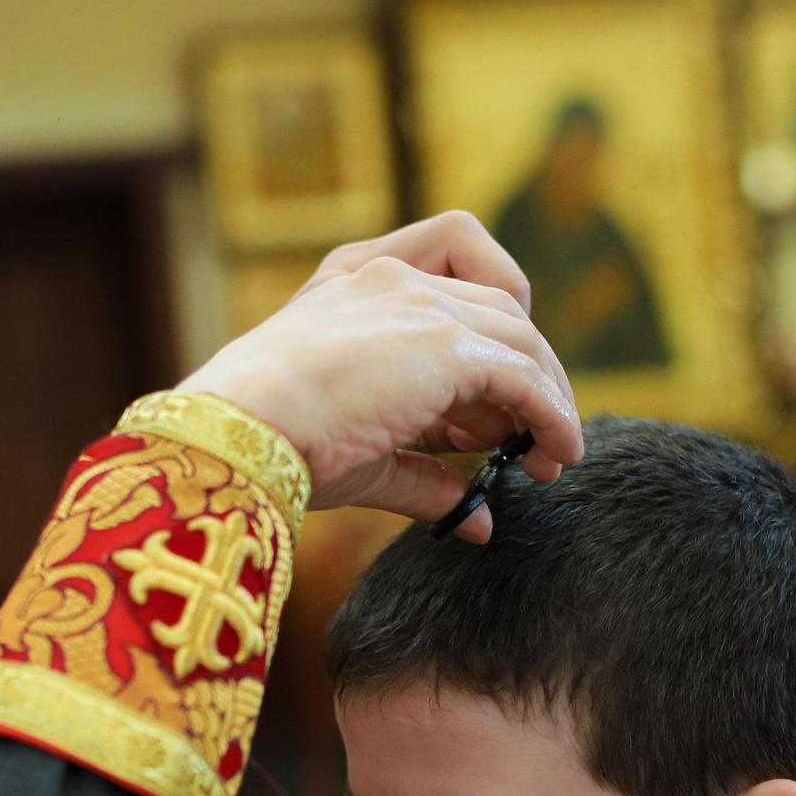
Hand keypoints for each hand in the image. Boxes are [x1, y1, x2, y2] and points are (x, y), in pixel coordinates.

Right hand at [175, 212, 582, 543]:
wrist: (236, 432)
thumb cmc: (273, 444)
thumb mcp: (360, 452)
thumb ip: (423, 476)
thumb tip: (476, 521)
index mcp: (353, 278)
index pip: (452, 276)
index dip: (485, 335)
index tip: (485, 412)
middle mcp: (390, 274)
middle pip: (499, 305)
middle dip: (525, 373)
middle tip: (531, 444)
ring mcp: (419, 300)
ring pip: (521, 334)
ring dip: (548, 397)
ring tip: (551, 458)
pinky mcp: (445, 341)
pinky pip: (524, 374)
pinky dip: (552, 414)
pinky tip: (558, 454)